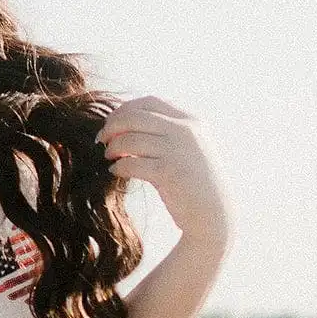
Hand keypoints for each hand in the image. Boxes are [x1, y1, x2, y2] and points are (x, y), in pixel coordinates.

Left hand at [96, 95, 234, 246]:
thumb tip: (126, 119)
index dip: (125, 109)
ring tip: (109, 156)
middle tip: (102, 139)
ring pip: (128, 139)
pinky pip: (130, 163)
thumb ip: (167, 130)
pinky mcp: (168, 172)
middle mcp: (186, 131)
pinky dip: (118, 166)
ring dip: (112, 147)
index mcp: (192, 121)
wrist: (214, 215)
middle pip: (134, 117)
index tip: (112, 122)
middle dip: (112, 126)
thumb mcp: (189, 147)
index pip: (149, 102)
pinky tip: (115, 171)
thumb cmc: (196, 182)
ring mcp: (177, 150)